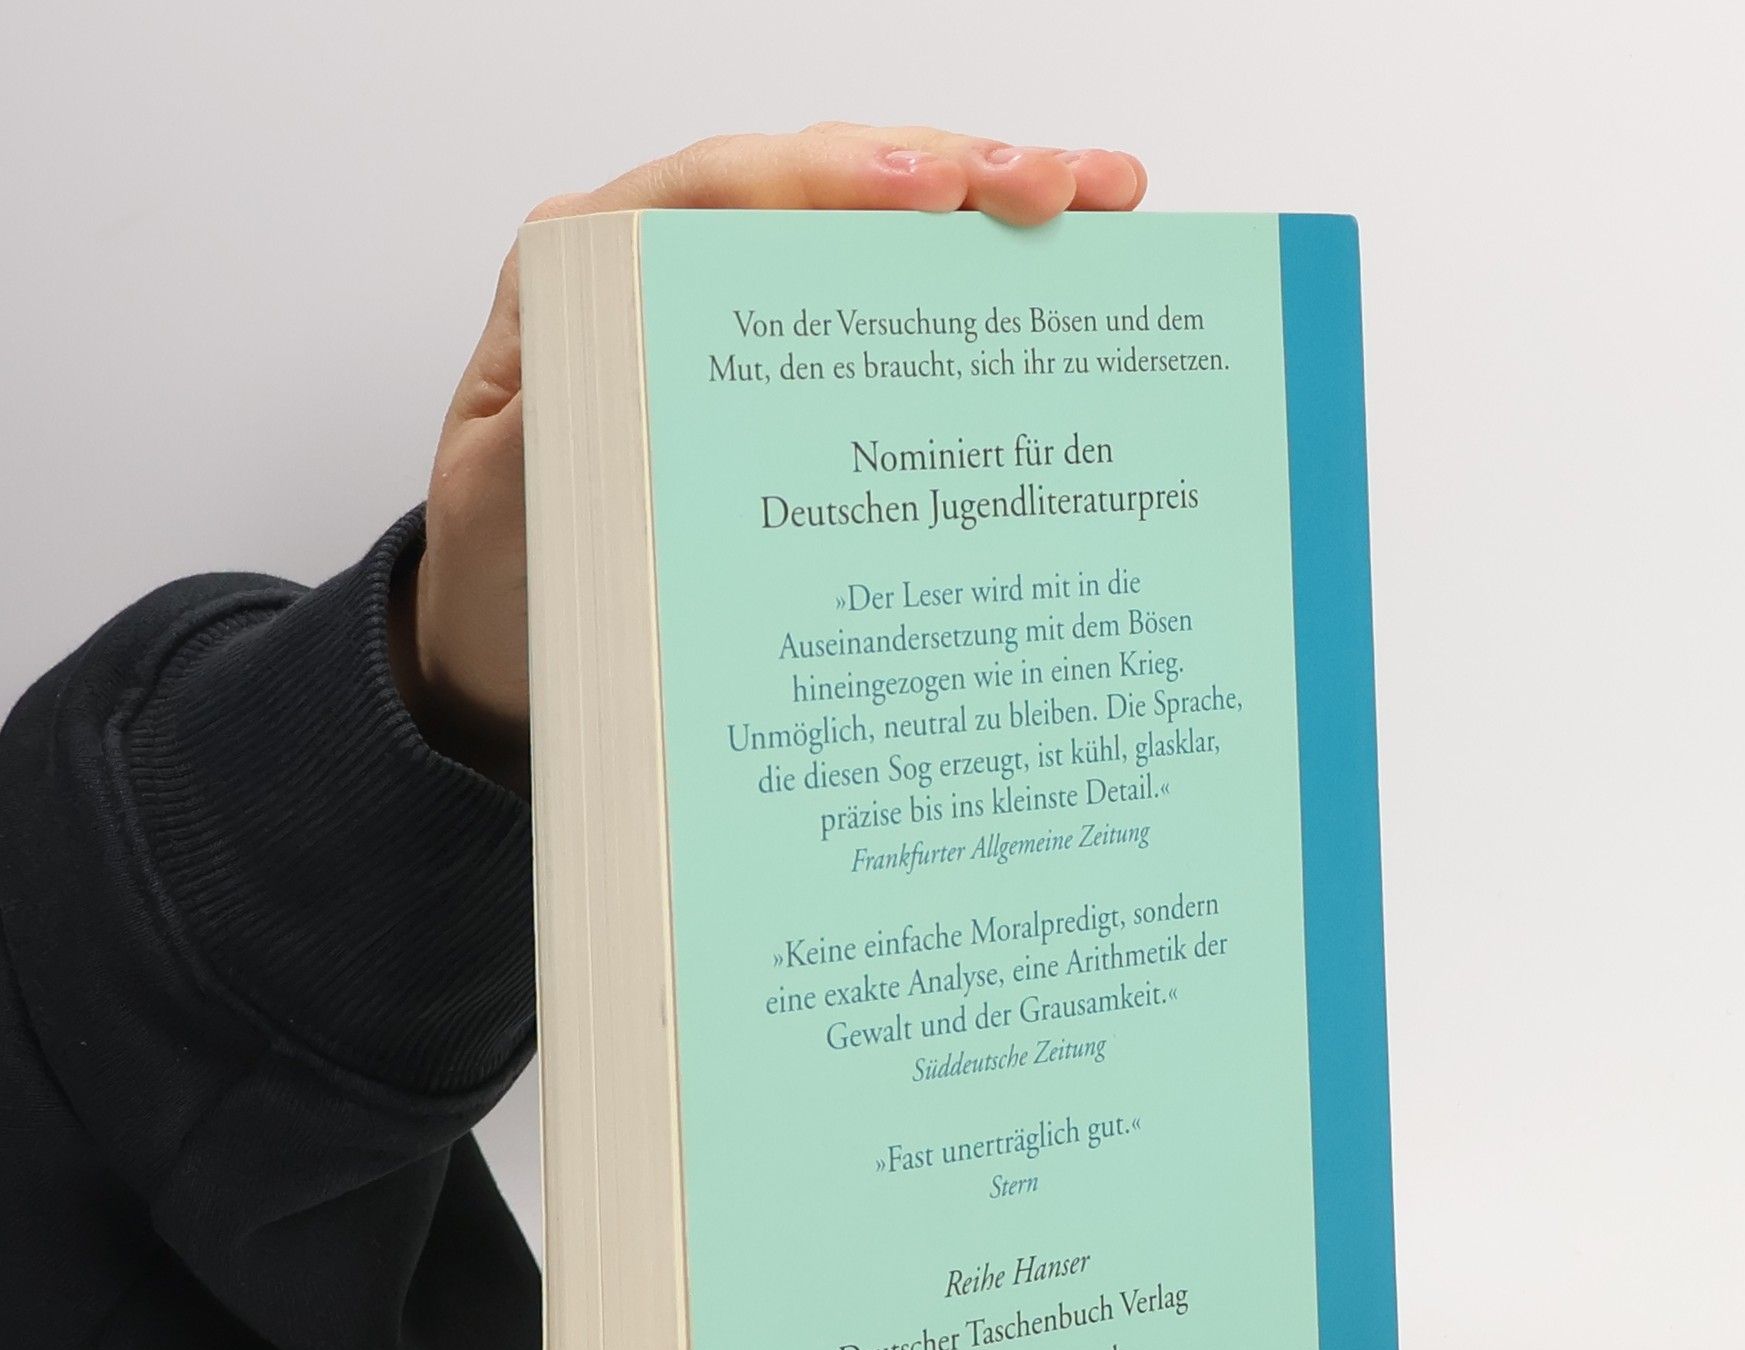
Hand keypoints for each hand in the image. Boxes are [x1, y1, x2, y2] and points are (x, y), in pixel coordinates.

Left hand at [387, 123, 1147, 793]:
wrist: (519, 636)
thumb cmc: (511, 569)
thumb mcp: (500, 514)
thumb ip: (547, 441)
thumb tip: (627, 379)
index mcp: (590, 276)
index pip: (718, 191)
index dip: (826, 179)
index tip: (923, 193)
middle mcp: (671, 269)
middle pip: (821, 186)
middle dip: (946, 173)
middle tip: (1048, 190)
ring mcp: (741, 313)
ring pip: (873, 231)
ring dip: (990, 209)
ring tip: (1097, 200)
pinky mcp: (792, 369)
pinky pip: (890, 307)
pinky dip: (976, 284)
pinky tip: (1062, 267)